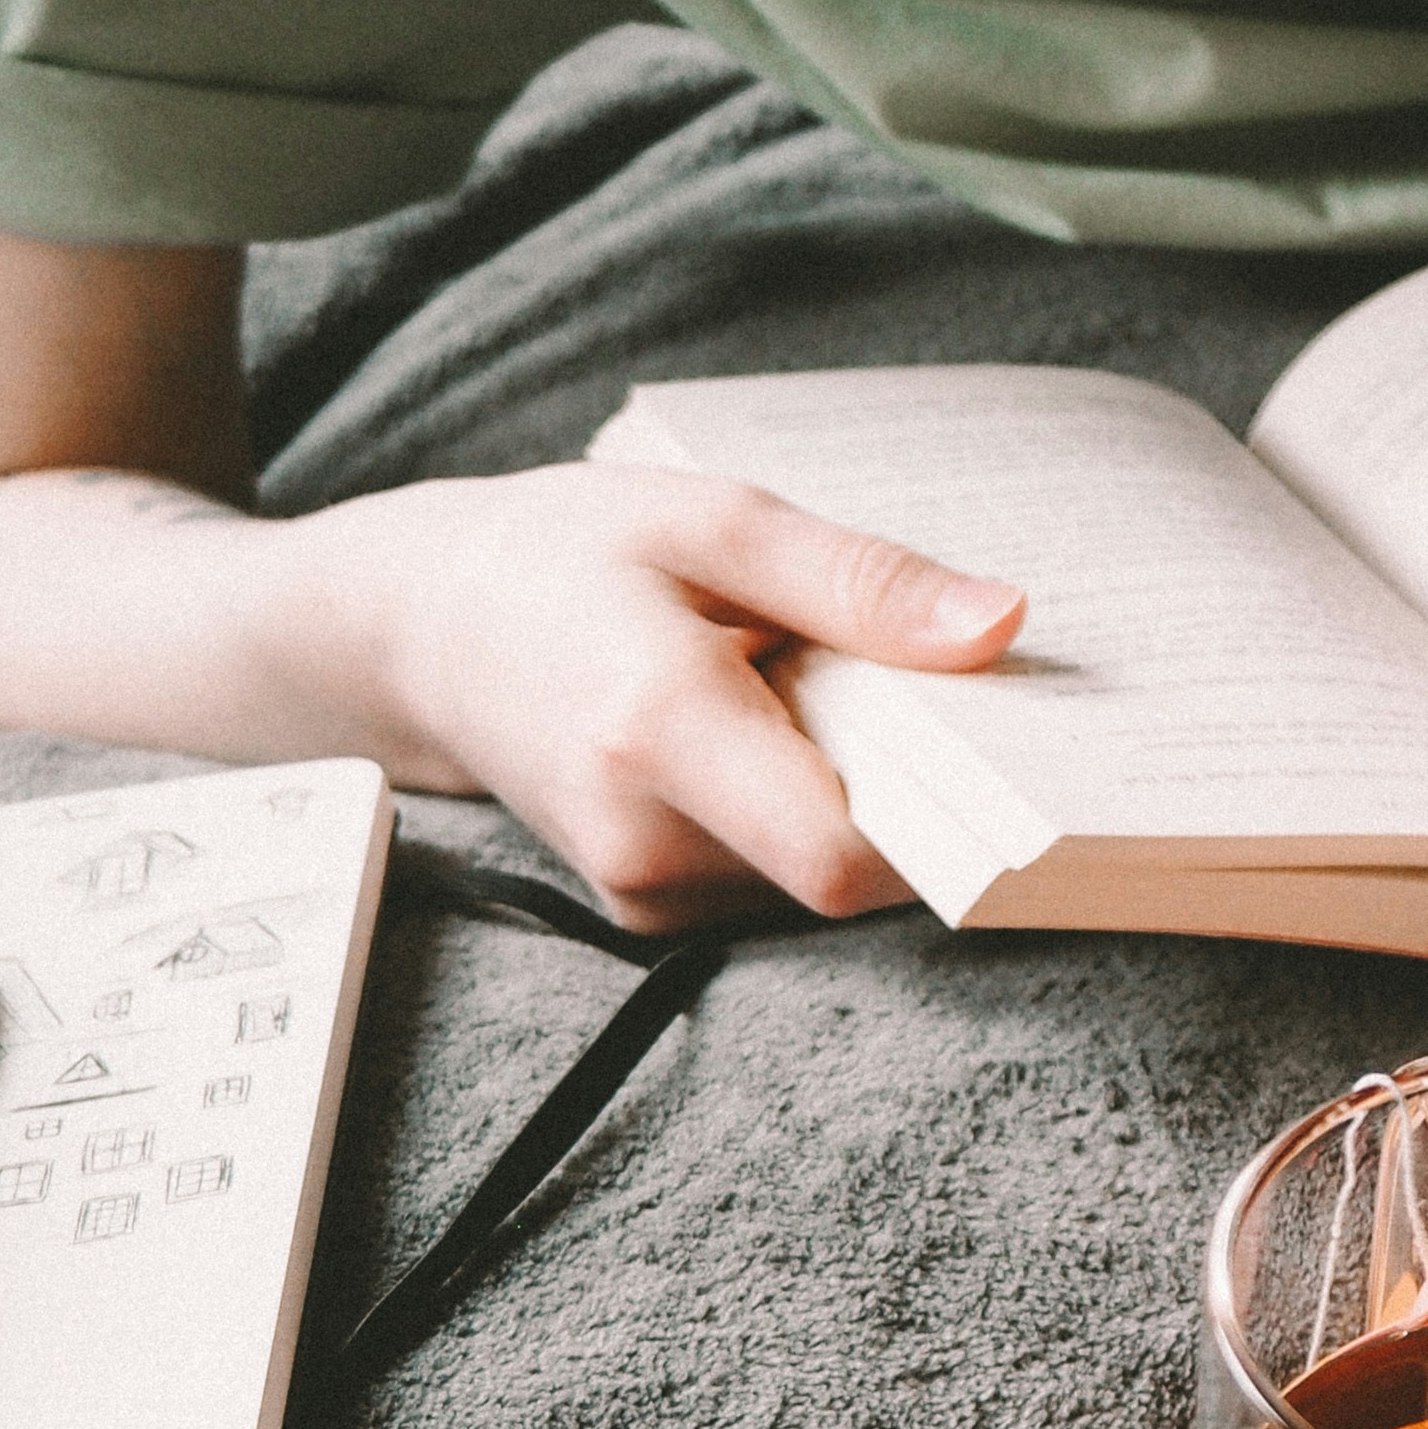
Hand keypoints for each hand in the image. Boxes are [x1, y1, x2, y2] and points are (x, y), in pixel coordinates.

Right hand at [316, 462, 1024, 930]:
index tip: (987, 749)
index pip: (845, 858)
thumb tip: (1002, 626)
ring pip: (819, 881)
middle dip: (900, 789)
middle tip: (897, 684)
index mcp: (660, 731)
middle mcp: (647, 840)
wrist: (425, 634)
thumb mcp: (714, 521)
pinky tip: (768, 735)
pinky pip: (776, 881)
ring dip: (849, 800)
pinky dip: (802, 816)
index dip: (938, 822)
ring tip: (799, 693)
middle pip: (849, 871)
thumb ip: (861, 582)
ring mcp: (644, 891)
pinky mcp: (652, 908)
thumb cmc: (566, 557)